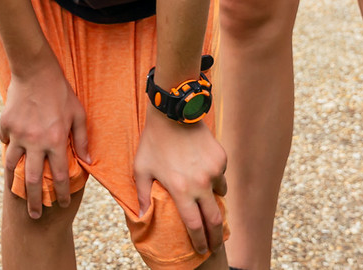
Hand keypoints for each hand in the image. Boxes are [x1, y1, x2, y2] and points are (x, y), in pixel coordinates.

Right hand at [0, 61, 87, 218]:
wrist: (34, 69)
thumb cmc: (60, 90)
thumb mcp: (78, 113)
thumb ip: (82, 139)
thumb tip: (88, 162)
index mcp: (56, 140)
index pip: (60, 176)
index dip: (62, 194)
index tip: (63, 204)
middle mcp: (36, 142)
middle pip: (33, 180)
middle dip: (35, 201)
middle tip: (35, 216)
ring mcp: (18, 134)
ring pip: (13, 165)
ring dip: (14, 182)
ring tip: (16, 193)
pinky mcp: (5, 124)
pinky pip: (5, 142)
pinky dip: (9, 148)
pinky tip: (11, 152)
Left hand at [134, 107, 227, 257]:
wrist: (173, 111)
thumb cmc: (153, 141)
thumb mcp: (141, 168)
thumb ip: (142, 194)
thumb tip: (142, 216)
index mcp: (181, 189)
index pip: (194, 226)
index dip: (199, 242)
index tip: (202, 250)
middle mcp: (201, 184)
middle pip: (215, 221)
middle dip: (217, 237)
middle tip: (216, 245)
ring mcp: (214, 171)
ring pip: (220, 195)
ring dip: (213, 200)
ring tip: (203, 195)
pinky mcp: (221, 158)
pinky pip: (221, 175)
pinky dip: (214, 178)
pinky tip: (201, 168)